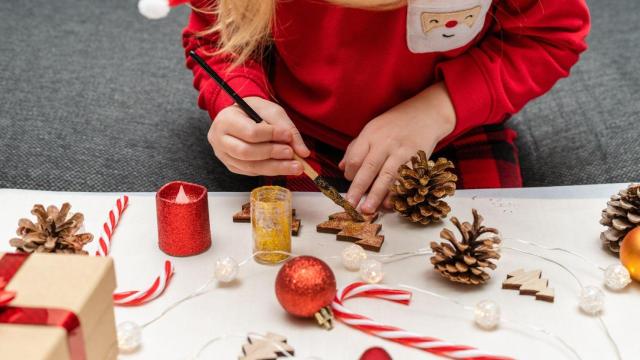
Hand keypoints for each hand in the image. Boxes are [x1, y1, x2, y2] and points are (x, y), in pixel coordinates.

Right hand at [208, 97, 309, 175]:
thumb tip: (303, 152)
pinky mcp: (232, 166)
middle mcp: (219, 140)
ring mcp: (224, 156)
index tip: (288, 135)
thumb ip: (288, 129)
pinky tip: (284, 168)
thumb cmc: (254, 110)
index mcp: (226, 121)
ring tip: (295, 167)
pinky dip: (269, 171)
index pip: (250, 132)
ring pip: (250, 167)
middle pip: (246, 152)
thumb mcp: (272, 111)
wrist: (241, 115)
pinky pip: (251, 172)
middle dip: (272, 154)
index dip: (271, 135)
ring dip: (275, 168)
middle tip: (292, 154)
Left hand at [339, 82, 455, 213]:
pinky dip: (397, 193)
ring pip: (387, 176)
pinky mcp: (417, 160)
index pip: (356, 158)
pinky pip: (404, 180)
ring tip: (368, 210)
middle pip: (369, 169)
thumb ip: (356, 148)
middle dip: (358, 189)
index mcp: (371, 135)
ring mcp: (402, 152)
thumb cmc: (395, 123)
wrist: (426, 114)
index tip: (350, 182)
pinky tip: (390, 204)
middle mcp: (385, 143)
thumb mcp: (372, 128)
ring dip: (377, 195)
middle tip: (351, 206)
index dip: (350, 174)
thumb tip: (342, 168)